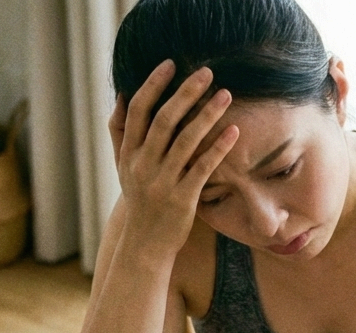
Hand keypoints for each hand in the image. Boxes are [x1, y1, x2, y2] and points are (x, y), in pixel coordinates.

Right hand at [110, 60, 238, 259]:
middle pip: (164, 121)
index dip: (152, 86)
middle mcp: (143, 166)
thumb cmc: (139, 200)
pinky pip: (202, 168)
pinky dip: (218, 148)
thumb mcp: (123, 167)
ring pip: (185, 142)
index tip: (170, 64)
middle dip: (185, 93)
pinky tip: (234, 131)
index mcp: (129, 154)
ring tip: (226, 95)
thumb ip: (121, 133)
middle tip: (206, 71)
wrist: (144, 244)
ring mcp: (162, 183)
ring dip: (207, 115)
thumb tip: (120, 95)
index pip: (137, 111)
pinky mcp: (183, 199)